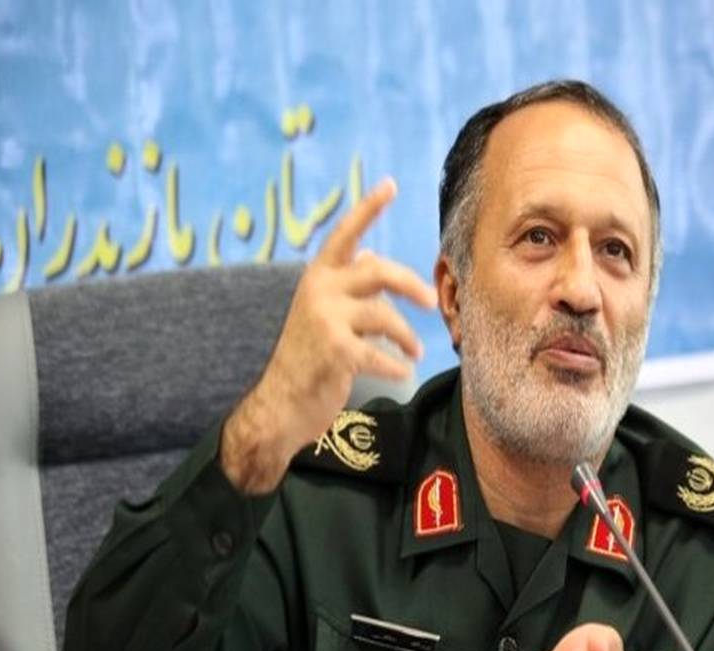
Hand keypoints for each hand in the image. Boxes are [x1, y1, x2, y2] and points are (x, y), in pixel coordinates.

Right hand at [221, 178, 437, 492]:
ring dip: (407, 337)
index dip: (368, 209)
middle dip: (411, 285)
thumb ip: (345, 283)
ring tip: (416, 351)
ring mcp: (325, 320)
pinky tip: (401, 373)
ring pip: (385, 317)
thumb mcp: (321, 311)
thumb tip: (369, 254)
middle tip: (433, 301)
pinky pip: (380, 354)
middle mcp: (319, 291)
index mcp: (318, 276)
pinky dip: (396, 366)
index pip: (345, 234)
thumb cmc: (308, 356)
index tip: (390, 184)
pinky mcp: (334, 351)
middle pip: (378, 271)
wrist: (281, 403)